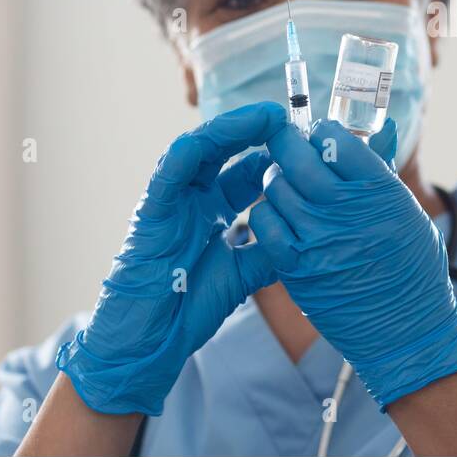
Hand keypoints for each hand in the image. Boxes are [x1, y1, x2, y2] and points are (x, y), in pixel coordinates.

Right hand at [56, 101, 286, 414]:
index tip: (306, 144)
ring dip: (231, 129)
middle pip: (226, 151)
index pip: (248, 172)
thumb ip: (269, 251)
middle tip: (287, 116)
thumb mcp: (243, 273)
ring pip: (200, 150)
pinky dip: (190, 151)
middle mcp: (193, 199)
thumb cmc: (188, 308)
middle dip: (256, 130)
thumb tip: (307, 238)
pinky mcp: (151, 212)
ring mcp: (172, 202)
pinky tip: (213, 136)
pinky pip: (169, 173)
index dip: (275, 155)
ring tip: (264, 116)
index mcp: (214, 211)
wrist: (149, 340)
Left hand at [249, 118, 456, 411]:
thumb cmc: (412, 268)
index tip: (319, 136)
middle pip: (298, 157)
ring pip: (275, 187)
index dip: (323, 132)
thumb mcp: (407, 210)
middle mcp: (346, 210)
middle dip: (288, 144)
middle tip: (287, 145)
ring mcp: (317, 239)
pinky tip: (279, 215)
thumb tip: (383, 125)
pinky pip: (263, 223)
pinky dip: (266, 212)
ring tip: (286, 184)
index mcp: (379, 190)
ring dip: (277, 178)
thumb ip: (384, 169)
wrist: (406, 332)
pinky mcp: (296, 267)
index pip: (337, 139)